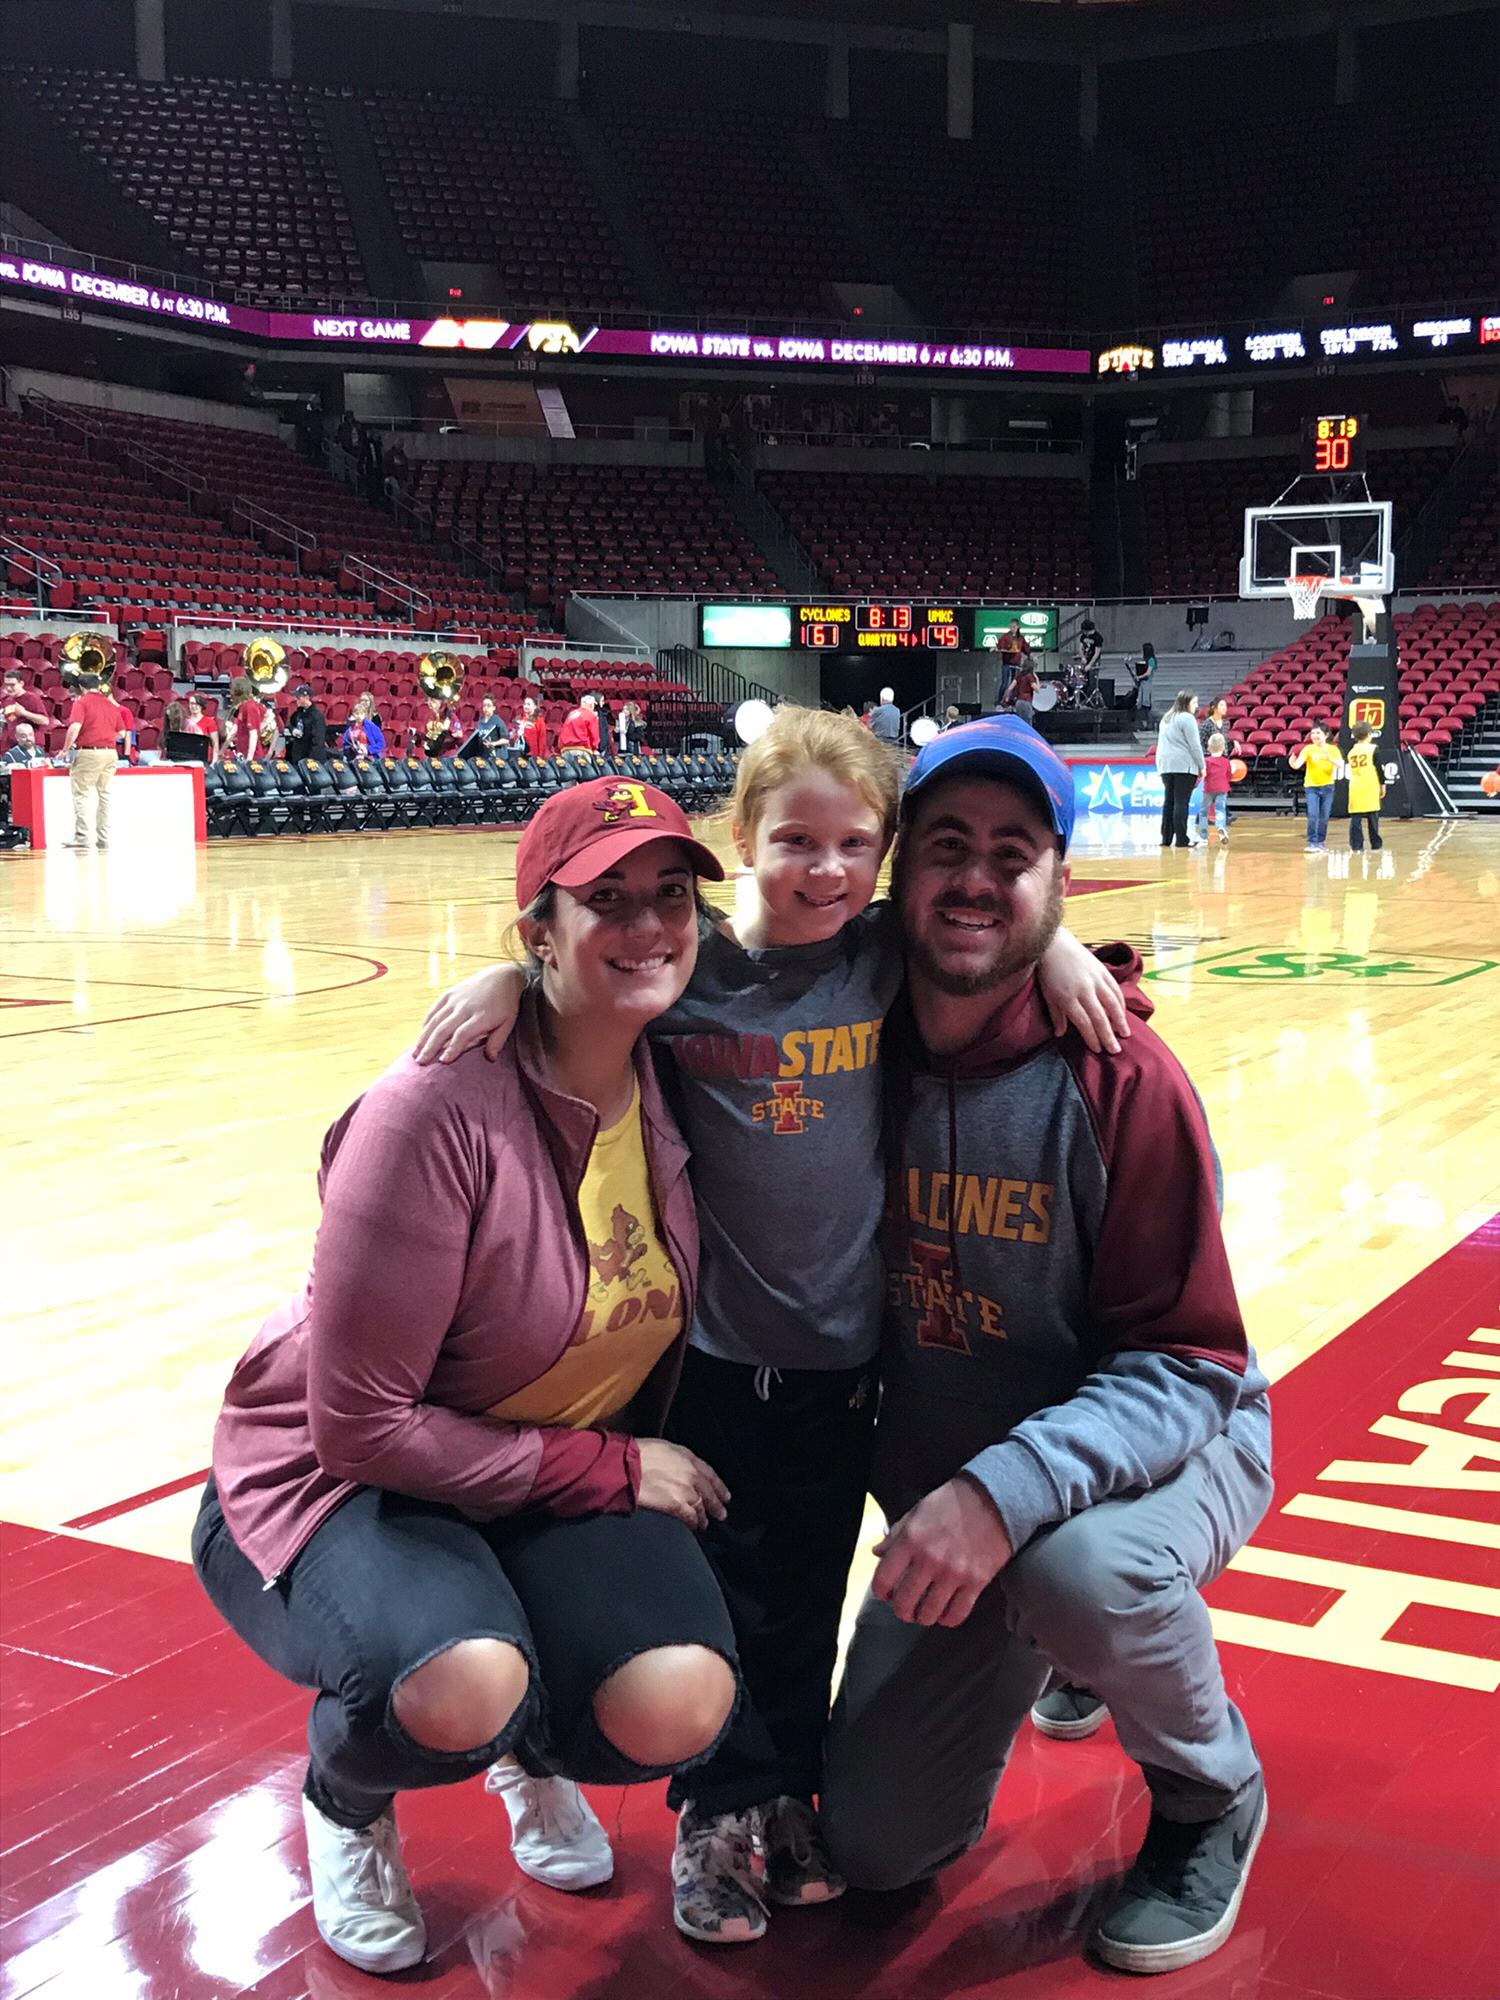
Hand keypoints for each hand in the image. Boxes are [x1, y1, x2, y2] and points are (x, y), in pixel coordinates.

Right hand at [414, 964, 524, 1064]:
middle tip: (421, 1062)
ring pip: (435, 1020)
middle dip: (430, 1047)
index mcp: (481, 1016)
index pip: (462, 1034)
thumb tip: (490, 1059)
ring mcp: (455, 999)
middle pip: (443, 1029)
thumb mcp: (508, 1022)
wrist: (502, 976)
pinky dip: (426, 1023)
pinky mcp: (449, 993)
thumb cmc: (506, 1003)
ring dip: (424, 1037)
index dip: (452, 1048)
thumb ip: (498, 1041)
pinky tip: (421, 1035)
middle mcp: (465, 1008)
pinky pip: (434, 1009)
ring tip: (416, 1053)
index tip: (443, 1061)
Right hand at [635, 1439, 729, 1530]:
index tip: (724, 1495)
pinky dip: (693, 1522)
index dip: (719, 1486)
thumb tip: (679, 1466)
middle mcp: (691, 1474)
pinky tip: (694, 1526)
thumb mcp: (664, 1446)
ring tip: (704, 1523)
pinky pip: (689, 1516)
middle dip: (716, 1504)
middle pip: (709, 1492)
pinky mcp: (676, 1505)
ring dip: (703, 1516)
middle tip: (721, 1513)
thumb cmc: (640, 1453)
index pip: (710, 1473)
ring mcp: (685, 1491)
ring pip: (701, 1506)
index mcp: (688, 1457)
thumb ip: (677, 1458)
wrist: (628, 1466)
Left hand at [871, 1476, 1013, 1627]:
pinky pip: (956, 1614)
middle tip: (906, 1607)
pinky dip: (948, 1619)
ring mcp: (954, 1573)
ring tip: (925, 1612)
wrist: (994, 1500)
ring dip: (923, 1617)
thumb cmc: (952, 1503)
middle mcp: (929, 1560)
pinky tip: (945, 1612)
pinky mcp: (976, 1582)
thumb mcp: (917, 1512)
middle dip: (902, 1610)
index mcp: (911, 1540)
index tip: (886, 1594)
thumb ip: (895, 1535)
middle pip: (904, 1603)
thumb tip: (877, 1553)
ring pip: (929, 1614)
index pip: (883, 1579)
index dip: (880, 1592)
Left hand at [1037, 929, 1130, 1054]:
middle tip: (1115, 1050)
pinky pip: (1115, 989)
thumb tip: (1060, 1034)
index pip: (1083, 1022)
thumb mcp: (1048, 995)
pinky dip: (1121, 1002)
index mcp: (1067, 997)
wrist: (1055, 944)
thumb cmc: (1049, 972)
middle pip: (1099, 1017)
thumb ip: (1056, 1015)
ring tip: (1125, 1034)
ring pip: (1111, 1004)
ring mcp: (1095, 979)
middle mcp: (1083, 990)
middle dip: (1108, 1035)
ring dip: (1119, 1020)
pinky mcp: (1102, 971)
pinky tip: (1123, 1013)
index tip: (1098, 1050)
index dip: (1092, 1037)